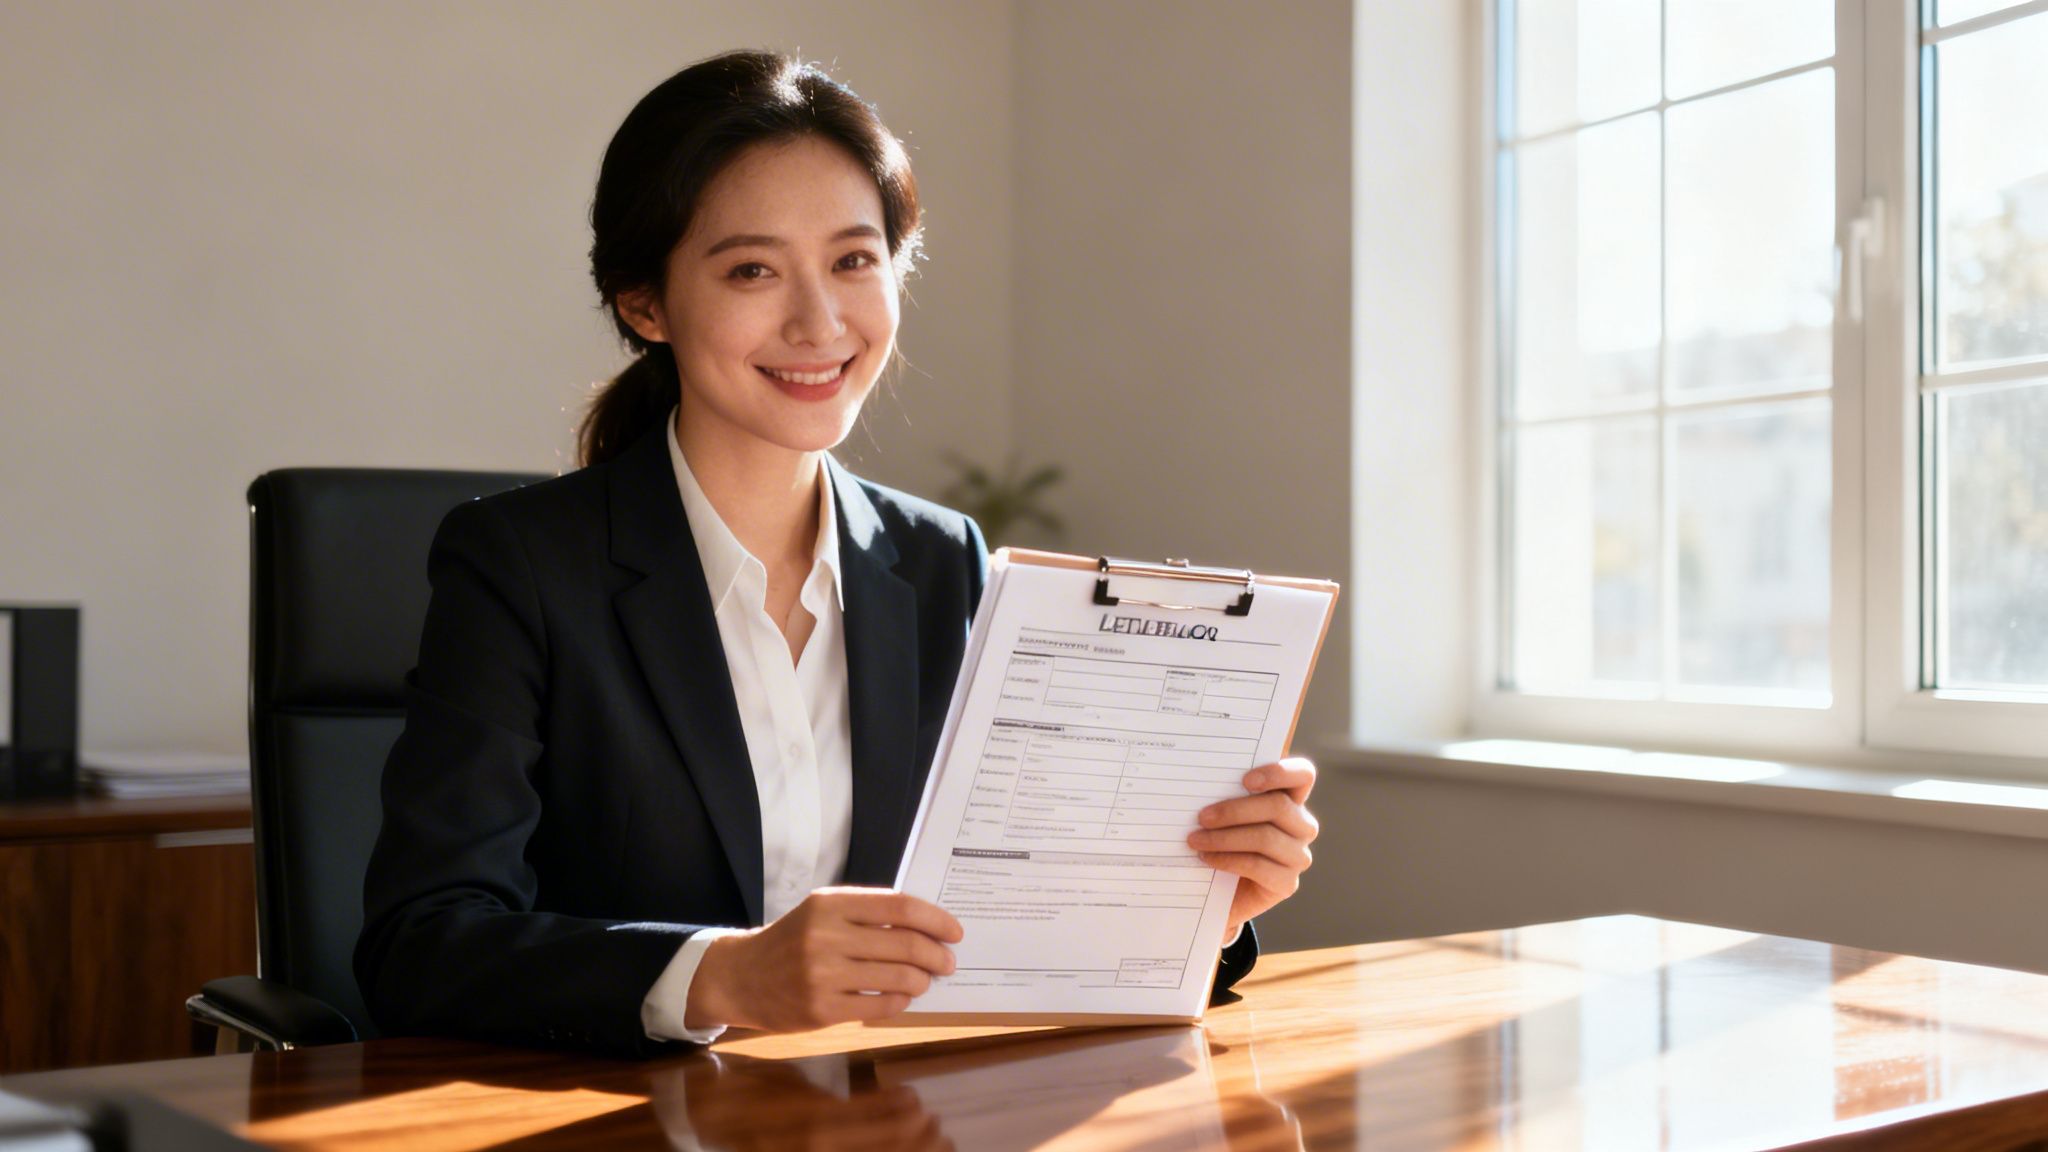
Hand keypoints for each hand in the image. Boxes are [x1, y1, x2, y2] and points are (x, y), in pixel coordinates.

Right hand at [686, 887, 962, 1032]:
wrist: (741, 976)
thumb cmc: (791, 940)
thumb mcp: (822, 912)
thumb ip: (866, 913)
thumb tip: (925, 925)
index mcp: (829, 903)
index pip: (899, 906)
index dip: (935, 919)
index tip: (954, 931)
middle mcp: (825, 935)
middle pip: (904, 943)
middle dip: (936, 954)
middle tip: (947, 962)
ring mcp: (822, 975)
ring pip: (897, 977)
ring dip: (921, 980)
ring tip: (925, 980)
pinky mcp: (822, 1009)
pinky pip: (879, 1006)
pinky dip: (899, 1001)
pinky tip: (902, 997)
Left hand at [1189, 757, 1317, 940]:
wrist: (1222, 890)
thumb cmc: (1222, 841)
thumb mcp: (1226, 816)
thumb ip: (1225, 796)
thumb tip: (1201, 786)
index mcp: (1291, 799)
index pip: (1303, 775)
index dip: (1279, 773)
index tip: (1245, 781)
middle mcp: (1302, 826)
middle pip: (1278, 806)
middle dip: (1235, 811)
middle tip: (1202, 817)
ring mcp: (1298, 856)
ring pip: (1266, 837)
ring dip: (1224, 838)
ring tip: (1196, 840)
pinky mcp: (1287, 883)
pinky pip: (1257, 866)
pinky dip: (1227, 860)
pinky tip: (1206, 858)